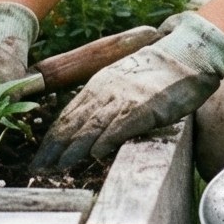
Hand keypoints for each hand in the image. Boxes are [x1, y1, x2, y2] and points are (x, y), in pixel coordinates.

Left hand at [33, 11, 223, 172]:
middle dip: (55, 148)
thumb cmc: (156, 73)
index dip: (51, 139)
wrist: (185, 54)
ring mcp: (124, 98)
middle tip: (40, 169)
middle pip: (73, 123)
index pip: (67, 115)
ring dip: (73, 149)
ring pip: (91, 126)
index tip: (39, 157)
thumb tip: (87, 129)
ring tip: (59, 167)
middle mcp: (105, 91)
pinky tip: (95, 154)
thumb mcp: (121, 83)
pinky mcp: (145, 106)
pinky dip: (106, 140)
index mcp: (97, 86)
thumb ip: (105, 102)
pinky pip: (121, 125)